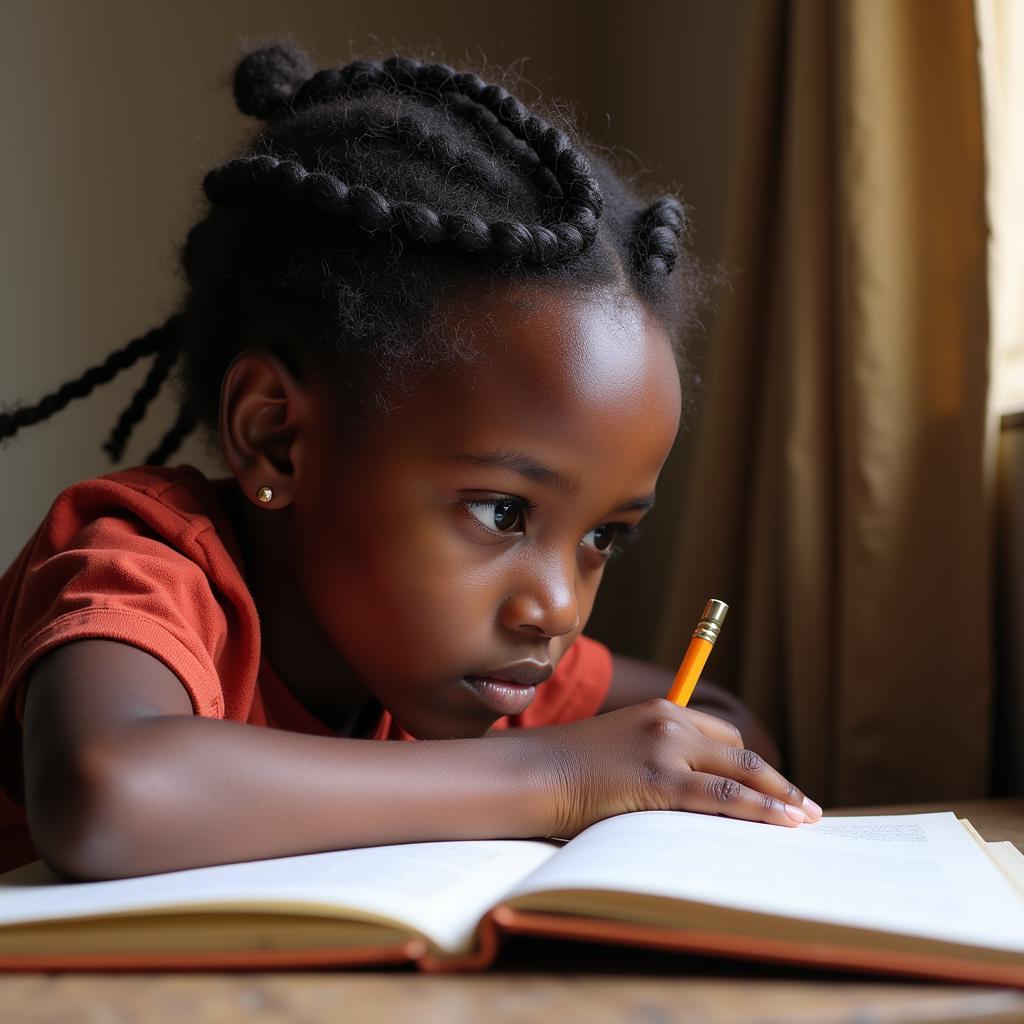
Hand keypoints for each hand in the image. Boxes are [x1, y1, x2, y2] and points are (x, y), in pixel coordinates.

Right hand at [525, 698, 821, 839]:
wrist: (533, 772)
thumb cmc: (568, 770)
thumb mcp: (618, 752)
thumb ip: (655, 761)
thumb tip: (689, 796)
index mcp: (660, 711)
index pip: (721, 736)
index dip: (750, 765)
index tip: (772, 786)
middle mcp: (668, 721)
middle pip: (738, 750)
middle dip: (776, 781)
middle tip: (804, 805)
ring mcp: (665, 747)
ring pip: (739, 772)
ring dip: (779, 797)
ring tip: (805, 819)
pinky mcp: (660, 778)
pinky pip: (722, 796)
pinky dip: (759, 810)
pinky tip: (782, 823)